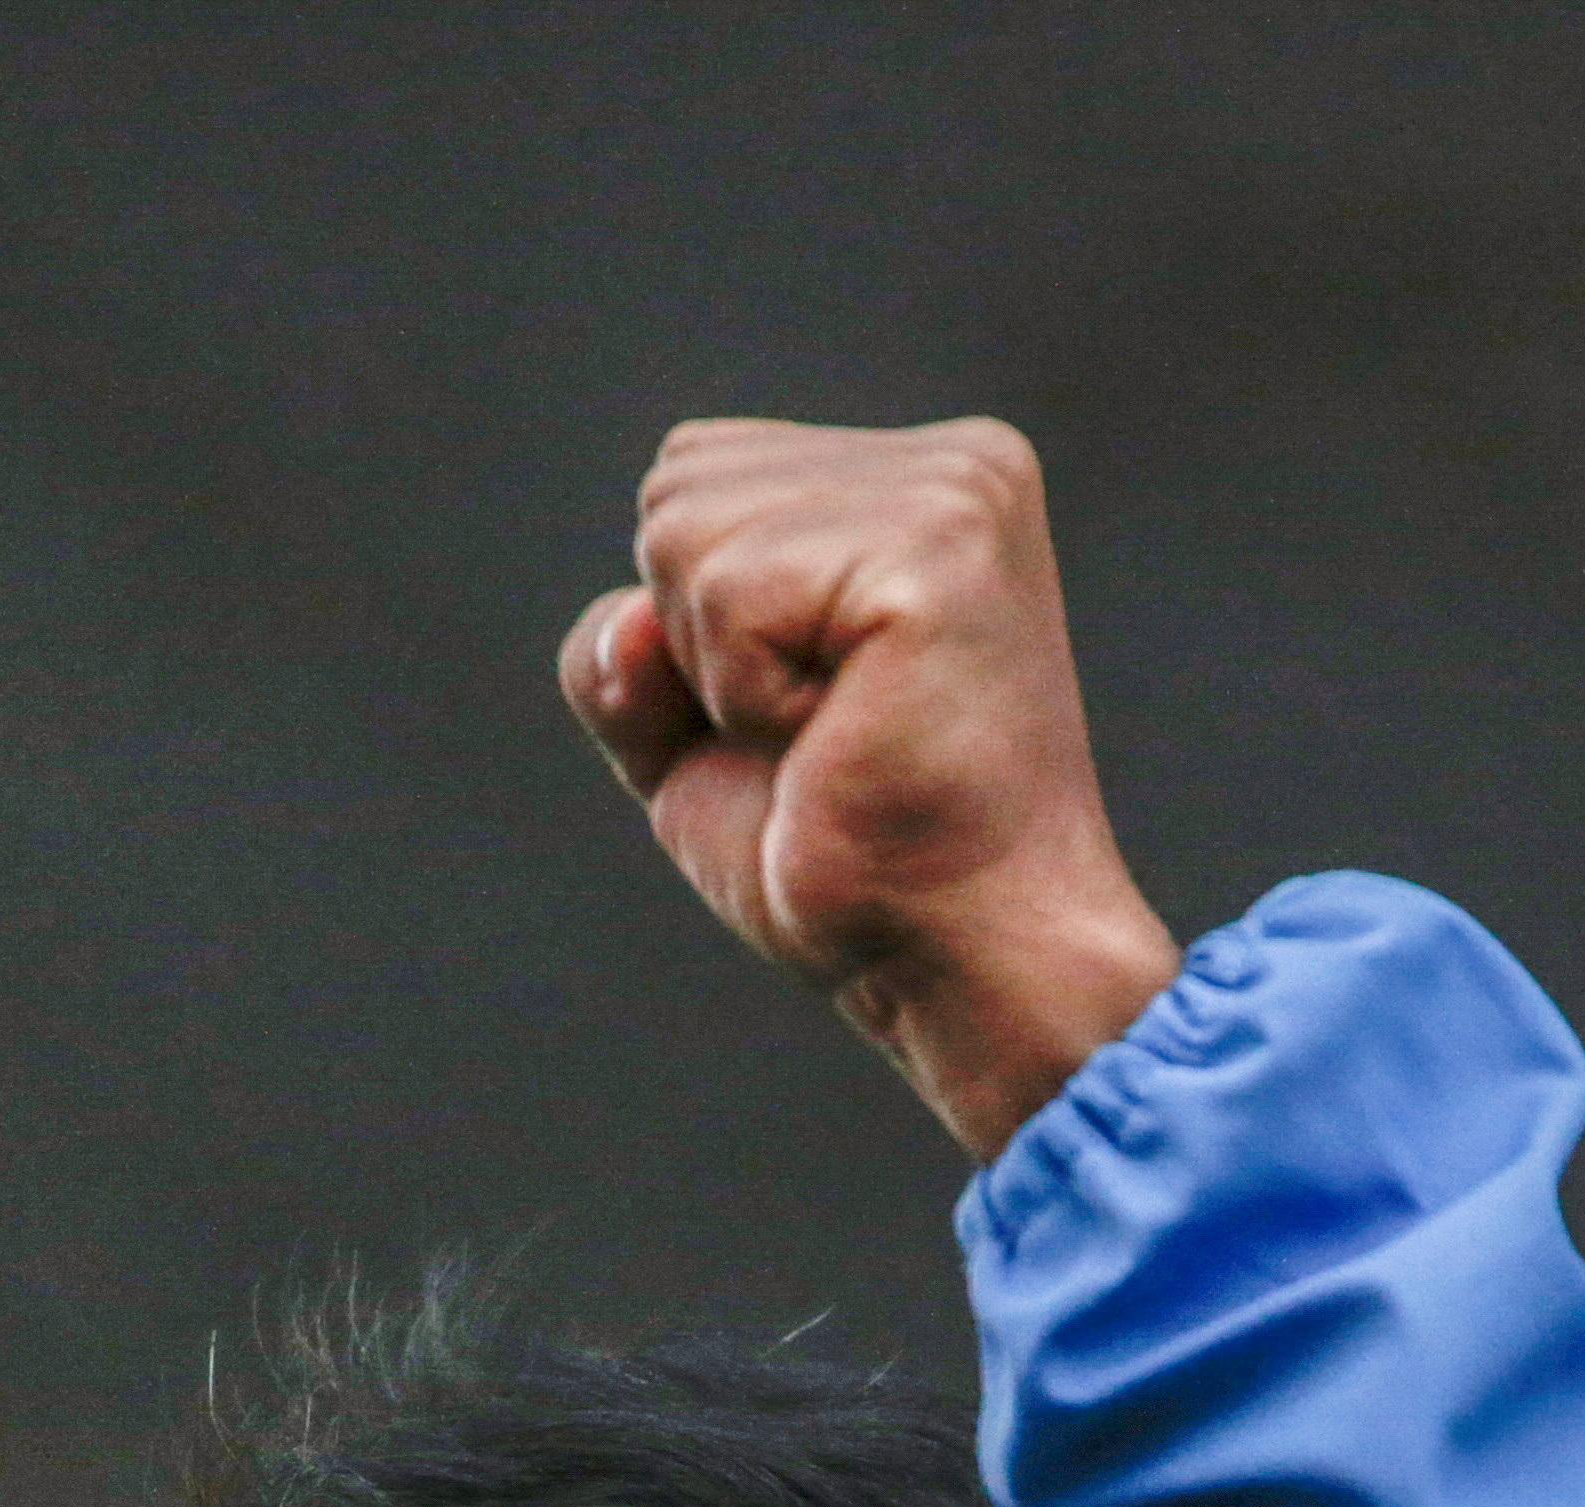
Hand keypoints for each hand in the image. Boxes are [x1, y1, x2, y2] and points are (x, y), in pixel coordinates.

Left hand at [561, 416, 1179, 1155]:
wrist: (959, 961)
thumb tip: (627, 623)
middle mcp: (956, 465)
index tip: (818, 715)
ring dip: (723, 680)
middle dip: (700, 645)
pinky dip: (745, 701)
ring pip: (681, 534)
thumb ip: (625, 646)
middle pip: (675, 484)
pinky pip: (723, 597)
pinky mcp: (936, 550)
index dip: (699, 630)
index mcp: (924, 479)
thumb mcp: (696, 731)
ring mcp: (954, 496)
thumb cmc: (853, 860)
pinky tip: (845, 742)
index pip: (694, 471)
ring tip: (841, 740)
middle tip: (829, 738)